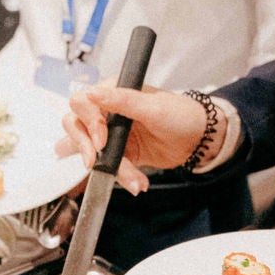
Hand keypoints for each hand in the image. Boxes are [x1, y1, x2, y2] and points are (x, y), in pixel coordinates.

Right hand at [55, 84, 208, 194]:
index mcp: (112, 92)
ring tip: (132, 179)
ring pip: (90, 151)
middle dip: (84, 147)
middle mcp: (107, 111)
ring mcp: (111, 134)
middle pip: (75, 126)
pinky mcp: (119, 153)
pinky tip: (136, 182)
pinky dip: (122, 177)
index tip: (101, 140)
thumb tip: (92, 93)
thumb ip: (121, 100)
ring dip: (109, 168)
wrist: (198, 139)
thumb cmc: (181, 114)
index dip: (87, 123)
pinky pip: (109, 166)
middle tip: (95, 162)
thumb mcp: (152, 106)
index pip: (81, 103)